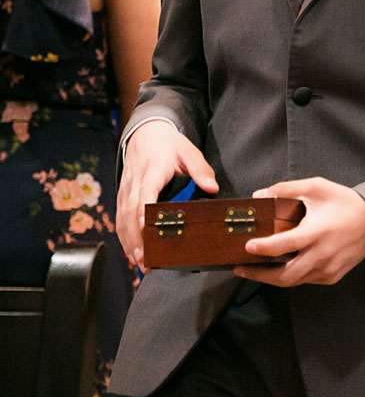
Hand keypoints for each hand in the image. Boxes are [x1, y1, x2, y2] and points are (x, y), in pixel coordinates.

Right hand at [116, 122, 218, 270]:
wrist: (145, 133)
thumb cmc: (170, 145)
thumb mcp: (189, 151)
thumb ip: (201, 169)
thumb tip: (212, 187)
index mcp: (152, 172)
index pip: (145, 193)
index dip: (142, 211)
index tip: (144, 228)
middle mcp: (135, 183)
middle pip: (130, 213)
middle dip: (136, 238)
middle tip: (145, 260)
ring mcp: (126, 191)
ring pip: (122, 219)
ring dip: (129, 242)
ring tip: (140, 263)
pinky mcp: (123, 196)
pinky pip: (120, 219)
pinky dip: (124, 237)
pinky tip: (131, 253)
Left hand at [233, 178, 364, 286]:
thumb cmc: (345, 204)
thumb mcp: (317, 187)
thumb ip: (287, 189)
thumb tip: (259, 196)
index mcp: (318, 232)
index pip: (285, 245)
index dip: (264, 247)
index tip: (247, 246)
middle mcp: (323, 254)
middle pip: (285, 275)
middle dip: (259, 275)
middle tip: (240, 268)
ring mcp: (328, 269)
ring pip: (293, 281)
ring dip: (270, 278)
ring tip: (253, 270)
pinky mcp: (331, 276)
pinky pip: (305, 280)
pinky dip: (289, 276)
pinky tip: (278, 268)